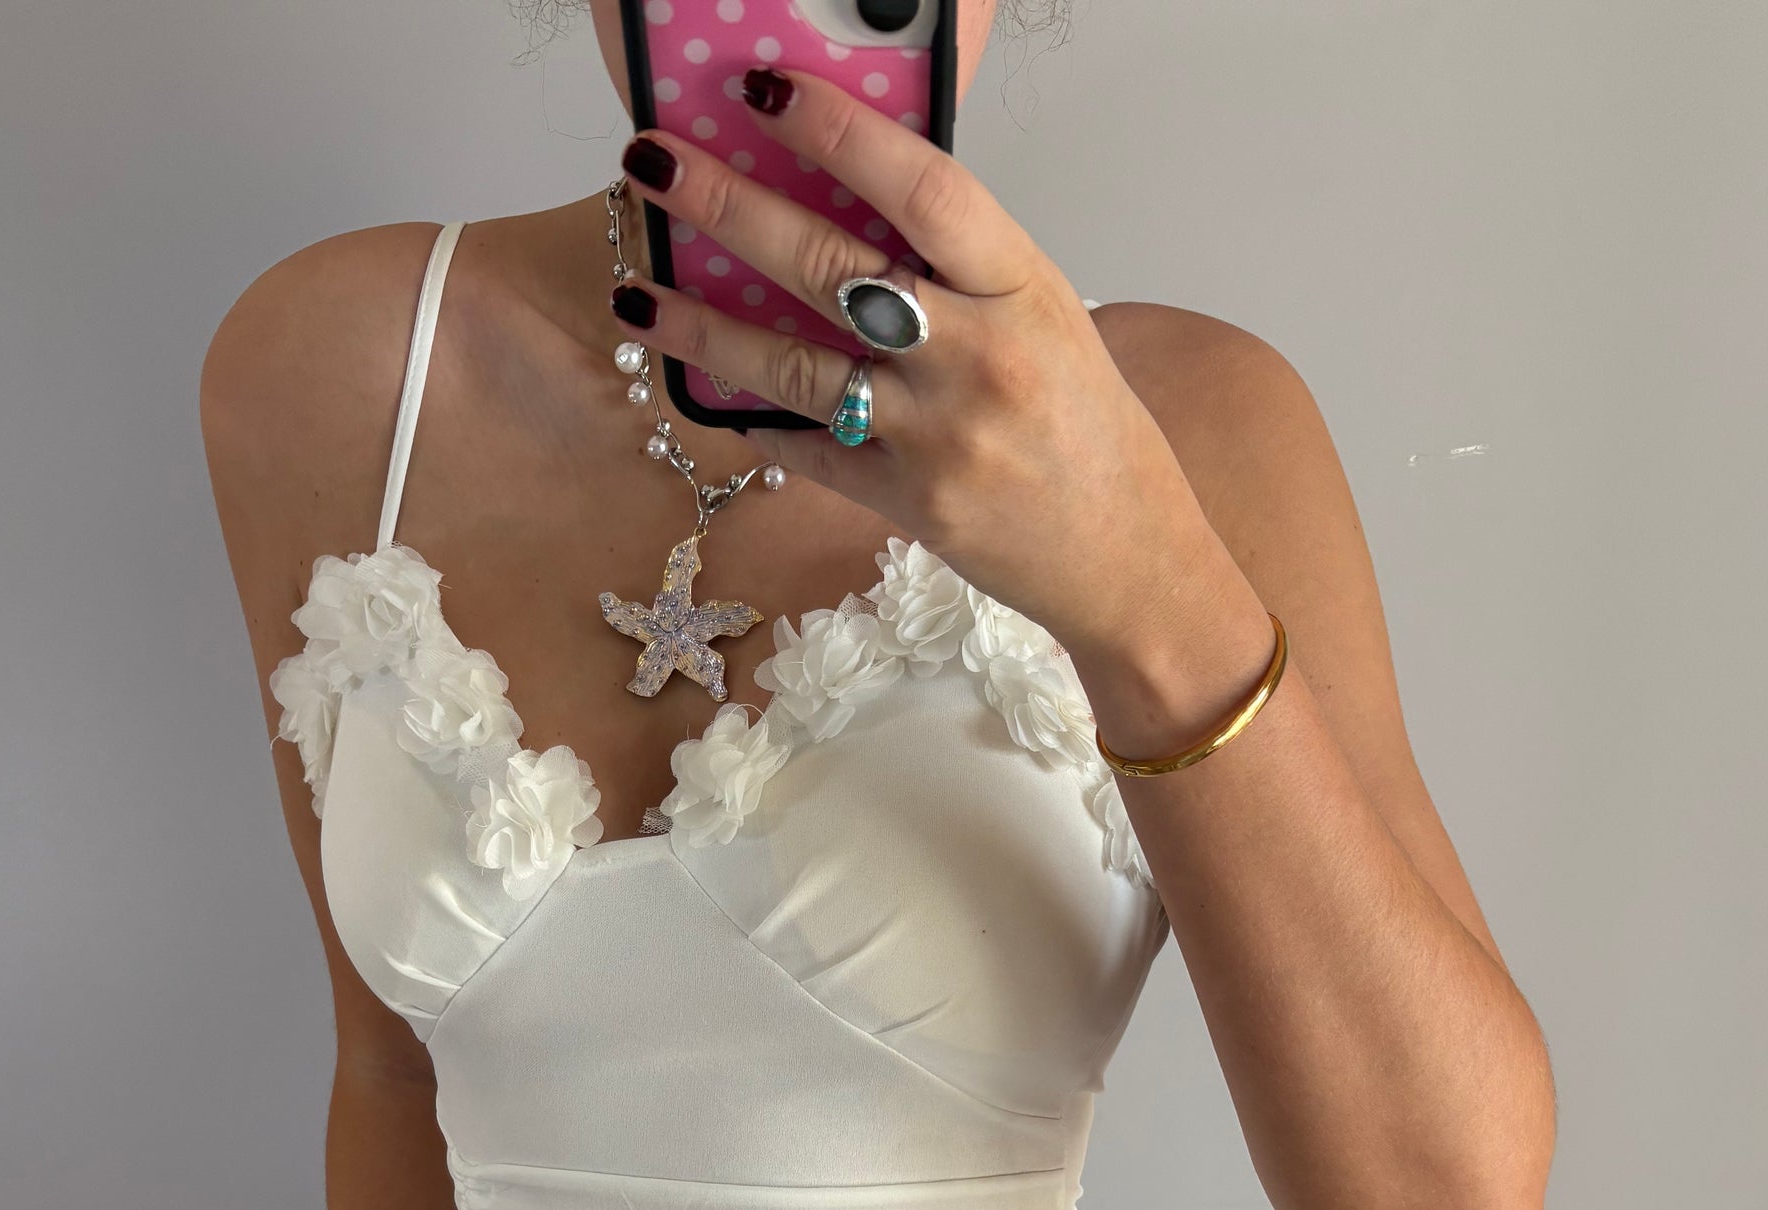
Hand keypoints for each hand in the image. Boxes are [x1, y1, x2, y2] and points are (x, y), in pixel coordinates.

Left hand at [613, 70, 1210, 664]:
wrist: (1129, 560)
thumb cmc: (1089, 432)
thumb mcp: (1046, 321)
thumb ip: (961, 272)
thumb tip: (851, 212)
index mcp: (1023, 287)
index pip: (919, 186)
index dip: (836, 131)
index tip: (764, 90)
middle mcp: (977, 356)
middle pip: (828, 266)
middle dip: (727, 206)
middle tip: (654, 165)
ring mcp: (937, 436)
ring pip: (791, 366)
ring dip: (701, 329)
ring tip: (637, 295)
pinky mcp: (906, 505)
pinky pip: (809, 451)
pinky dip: (758, 424)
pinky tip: (714, 399)